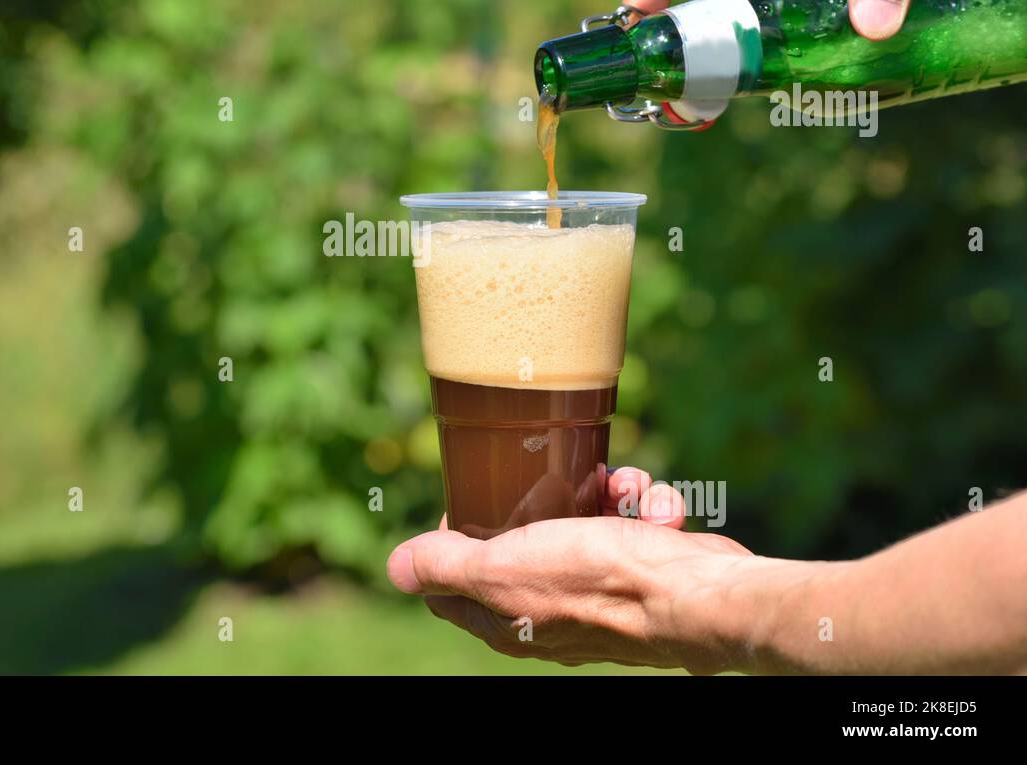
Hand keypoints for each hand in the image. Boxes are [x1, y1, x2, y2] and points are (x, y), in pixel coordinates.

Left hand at [387, 467, 760, 672]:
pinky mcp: (640, 569)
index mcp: (506, 616)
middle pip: (522, 538)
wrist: (699, 596)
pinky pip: (630, 520)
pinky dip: (644, 506)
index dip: (453, 539)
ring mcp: (597, 589)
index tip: (473, 497)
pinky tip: (656, 510)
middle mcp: (549, 608)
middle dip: (543, 496)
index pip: (454, 582)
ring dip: (605, 489)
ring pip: (583, 517)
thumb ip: (448, 567)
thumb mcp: (504, 568)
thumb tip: (395, 568)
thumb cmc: (599, 581)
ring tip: (622, 486)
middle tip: (556, 477)